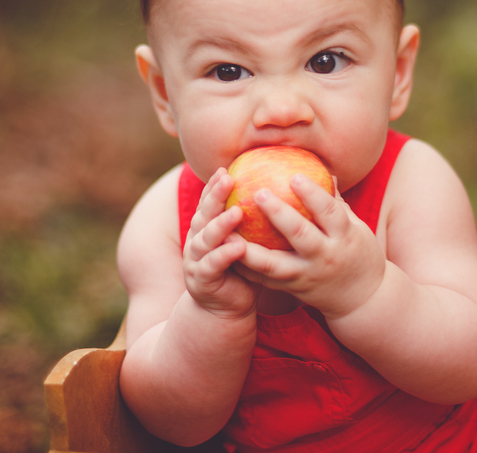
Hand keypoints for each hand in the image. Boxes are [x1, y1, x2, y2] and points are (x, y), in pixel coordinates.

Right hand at [183, 169, 258, 319]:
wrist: (226, 308)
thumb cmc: (243, 270)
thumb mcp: (247, 241)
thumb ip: (254, 219)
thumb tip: (281, 189)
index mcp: (207, 228)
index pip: (209, 201)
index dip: (215, 185)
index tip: (228, 167)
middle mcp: (197, 240)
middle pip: (205, 213)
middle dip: (215, 195)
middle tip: (228, 178)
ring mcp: (195, 260)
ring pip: (206, 238)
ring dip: (220, 224)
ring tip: (236, 212)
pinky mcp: (201, 280)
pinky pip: (212, 265)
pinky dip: (224, 255)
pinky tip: (237, 247)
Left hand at [235, 175, 387, 319]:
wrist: (362, 300)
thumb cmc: (359, 253)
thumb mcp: (356, 227)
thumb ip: (336, 202)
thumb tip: (323, 170)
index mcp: (344, 237)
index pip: (329, 212)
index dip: (312, 194)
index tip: (294, 175)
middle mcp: (325, 258)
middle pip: (300, 235)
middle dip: (278, 214)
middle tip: (258, 192)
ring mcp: (307, 276)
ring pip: (274, 264)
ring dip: (249, 247)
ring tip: (228, 228)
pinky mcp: (292, 290)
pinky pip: (264, 278)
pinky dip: (245, 265)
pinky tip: (226, 248)